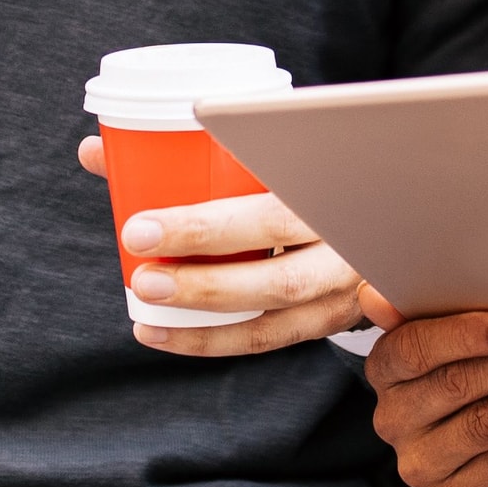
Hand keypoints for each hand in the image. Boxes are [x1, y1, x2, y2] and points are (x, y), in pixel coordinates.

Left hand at [77, 134, 369, 356]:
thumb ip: (187, 149)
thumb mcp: (270, 147)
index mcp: (334, 183)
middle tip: (139, 255)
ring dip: (203, 312)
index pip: (275, 196)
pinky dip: (212, 339)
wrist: (391, 210)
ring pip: (274, 308)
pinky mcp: (330, 317)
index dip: (207, 215)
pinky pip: (269, 336)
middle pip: (277, 259)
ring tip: (145, 302)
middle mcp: (347, 237)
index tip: (143, 221)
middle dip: (202, 264)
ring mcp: (344, 285)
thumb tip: (96, 152)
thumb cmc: (308, 171)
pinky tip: (162, 334)